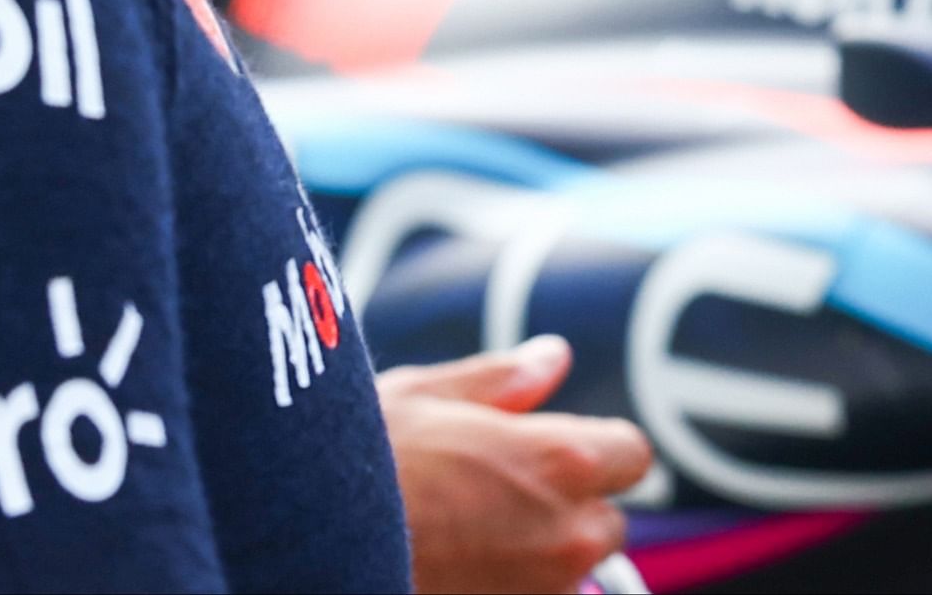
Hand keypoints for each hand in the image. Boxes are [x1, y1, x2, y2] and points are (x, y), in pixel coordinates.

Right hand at [379, 333, 649, 594]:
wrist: (300, 547)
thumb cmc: (357, 463)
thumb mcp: (423, 396)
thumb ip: (501, 380)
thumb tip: (552, 359)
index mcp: (561, 462)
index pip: (631, 455)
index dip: (596, 451)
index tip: (556, 452)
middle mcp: (565, 536)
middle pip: (603, 525)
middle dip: (567, 512)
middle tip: (498, 498)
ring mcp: (537, 594)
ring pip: (566, 576)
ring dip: (536, 561)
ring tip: (465, 539)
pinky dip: (504, 590)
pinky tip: (455, 569)